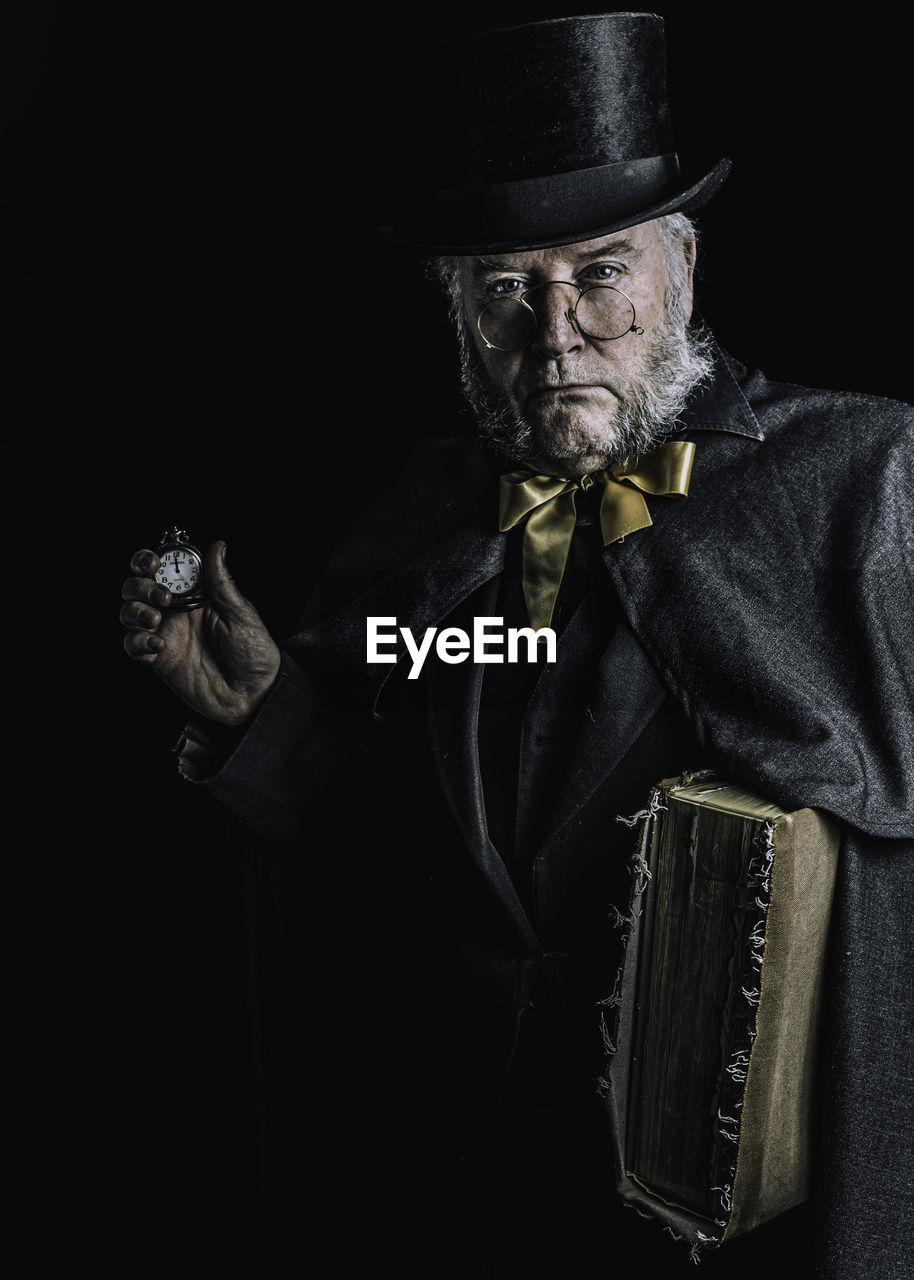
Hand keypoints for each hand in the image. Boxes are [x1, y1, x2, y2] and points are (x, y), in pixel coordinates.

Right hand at [120, 541, 280, 725]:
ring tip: (156, 618)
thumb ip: (221, 583)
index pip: (162, 569)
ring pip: (129, 613)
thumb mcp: (240, 613)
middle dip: (140, 585)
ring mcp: (165, 635)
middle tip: (163, 597)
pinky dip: (137, 641)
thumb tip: (217, 546)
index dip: (150, 559)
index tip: (156, 562)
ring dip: (135, 610)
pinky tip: (159, 645)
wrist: (254, 695)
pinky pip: (133, 646)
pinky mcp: (158, 660)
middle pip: (137, 587)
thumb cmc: (253, 652)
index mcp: (195, 594)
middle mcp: (175, 612)